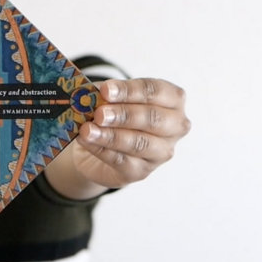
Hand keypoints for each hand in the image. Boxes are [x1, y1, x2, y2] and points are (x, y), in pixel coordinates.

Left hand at [47, 78, 190, 198]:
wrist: (98, 150)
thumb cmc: (113, 116)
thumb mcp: (109, 99)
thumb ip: (105, 96)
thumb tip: (91, 95)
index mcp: (173, 99)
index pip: (154, 91)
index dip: (129, 90)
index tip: (106, 90)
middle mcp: (175, 126)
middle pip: (152, 118)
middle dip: (123, 115)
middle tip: (99, 114)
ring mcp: (162, 152)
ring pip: (138, 143)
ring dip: (111, 136)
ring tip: (87, 130)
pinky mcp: (142, 171)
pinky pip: (122, 161)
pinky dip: (101, 150)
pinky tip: (86, 141)